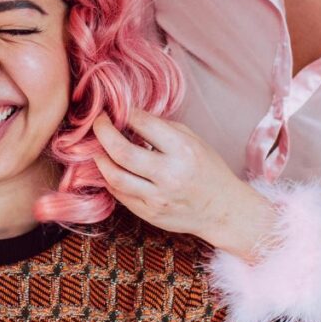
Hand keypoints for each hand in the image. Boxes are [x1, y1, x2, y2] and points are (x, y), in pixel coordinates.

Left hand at [92, 109, 274, 260]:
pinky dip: (110, 177)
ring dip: (99, 157)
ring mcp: (157, 197)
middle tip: (98, 122)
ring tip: (98, 147)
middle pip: (121, 151)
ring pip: (113, 176)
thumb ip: (160, 127)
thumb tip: (126, 114)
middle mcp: (169, 174)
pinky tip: (112, 167)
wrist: (222, 210)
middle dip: (102, 132)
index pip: (143, 123)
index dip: (123, 111)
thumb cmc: (207, 169)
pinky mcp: (149, 214)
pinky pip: (118, 193)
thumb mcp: (192, 139)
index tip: (114, 108)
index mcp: (183, 150)